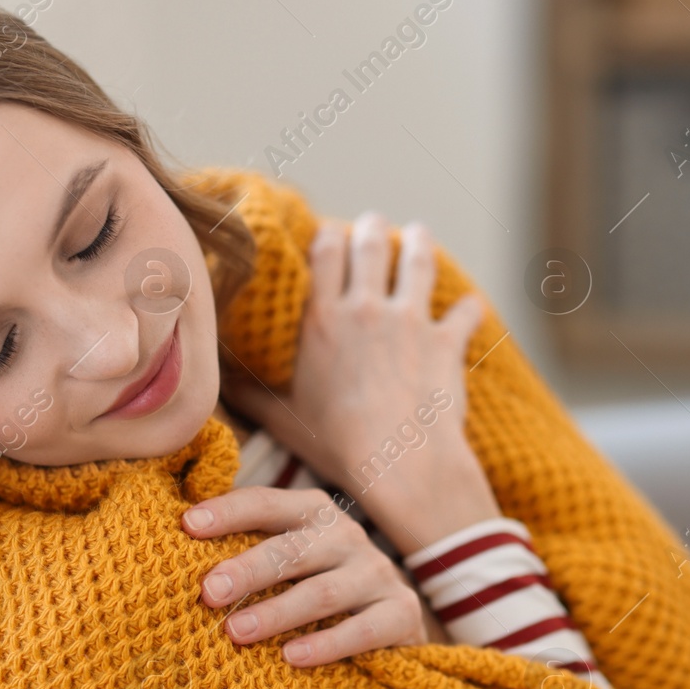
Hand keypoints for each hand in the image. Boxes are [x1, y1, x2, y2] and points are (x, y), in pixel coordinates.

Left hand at [181, 485, 428, 666]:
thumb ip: (243, 547)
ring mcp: (377, 574)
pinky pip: (364, 630)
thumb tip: (167, 546)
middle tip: (208, 592)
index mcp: (312, 513)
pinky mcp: (401, 613)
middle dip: (248, 569)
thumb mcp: (285, 558)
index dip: (228, 511)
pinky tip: (291, 658)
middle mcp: (346, 536)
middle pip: (293, 549)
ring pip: (324, 592)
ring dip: (277, 612)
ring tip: (237, 633)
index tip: (187, 525)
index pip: (267, 504)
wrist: (391, 621)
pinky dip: (327, 645)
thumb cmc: (314, 585)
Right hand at [220, 212, 499, 554]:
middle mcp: (366, 309)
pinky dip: (468, 308)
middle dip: (372, 228)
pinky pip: (464, 312)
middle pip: (371, 243)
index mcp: (323, 320)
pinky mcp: (446, 342)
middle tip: (373, 225)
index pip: (326, 252)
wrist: (398, 463)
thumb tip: (220, 384)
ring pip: (418, 261)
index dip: (329, 237)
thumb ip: (250, 397)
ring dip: (419, 243)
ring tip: (418, 234)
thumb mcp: (283, 420)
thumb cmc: (337, 446)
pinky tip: (469, 306)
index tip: (330, 237)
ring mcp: (410, 321)